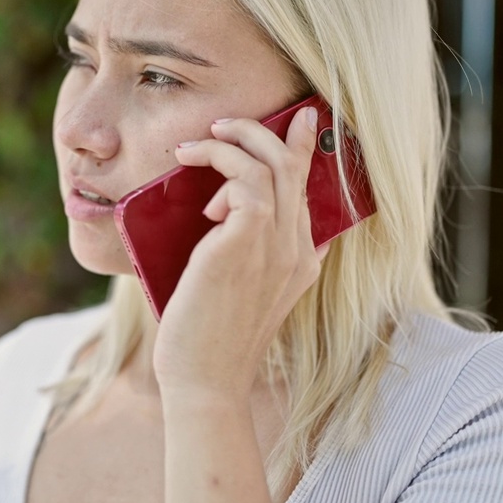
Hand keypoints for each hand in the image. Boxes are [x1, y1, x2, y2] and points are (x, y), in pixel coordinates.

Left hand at [154, 106, 330, 403]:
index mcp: (302, 260)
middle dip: (262, 133)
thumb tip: (218, 220)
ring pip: (271, 165)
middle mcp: (297, 249)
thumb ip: (243, 259)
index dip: (305, 150)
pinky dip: (220, 166)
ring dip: (234, 142)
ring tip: (197, 145)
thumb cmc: (210, 341)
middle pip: (295, 168)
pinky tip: (193, 180)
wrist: (206, 382)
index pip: (309, 191)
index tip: (302, 120)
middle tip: (225, 125)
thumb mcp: (237, 294)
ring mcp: (276, 246)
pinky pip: (246, 180)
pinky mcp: (244, 243)